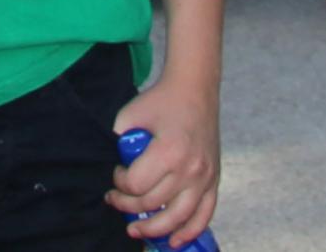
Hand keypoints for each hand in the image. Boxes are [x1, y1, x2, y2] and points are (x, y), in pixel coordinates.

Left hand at [108, 79, 218, 244]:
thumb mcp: (130, 115)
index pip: (137, 185)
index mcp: (169, 152)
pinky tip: (174, 241)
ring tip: (134, 229)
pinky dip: (189, 232)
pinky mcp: (214, 179)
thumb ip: (119, 142)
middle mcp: (190, 169)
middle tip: (115, 199)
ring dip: (154, 229)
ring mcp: (205, 177)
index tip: (116, 173)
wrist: (195, 89)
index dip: (119, 184)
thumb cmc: (160, 100)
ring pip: (177, 218)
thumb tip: (112, 166)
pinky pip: (204, 215)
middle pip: (153, 203)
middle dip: (128, 205)